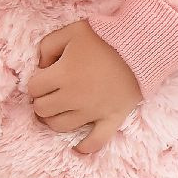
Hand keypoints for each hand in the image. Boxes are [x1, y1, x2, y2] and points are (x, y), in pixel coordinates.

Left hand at [28, 21, 141, 154]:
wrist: (143, 44)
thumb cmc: (106, 35)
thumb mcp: (72, 30)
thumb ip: (47, 46)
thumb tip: (41, 66)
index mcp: (63, 75)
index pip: (34, 88)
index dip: (37, 80)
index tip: (46, 73)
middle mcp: (74, 97)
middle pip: (42, 109)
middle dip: (43, 99)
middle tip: (52, 90)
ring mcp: (93, 111)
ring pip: (60, 126)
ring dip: (54, 118)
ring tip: (60, 108)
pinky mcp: (112, 117)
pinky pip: (96, 141)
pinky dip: (85, 147)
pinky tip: (78, 147)